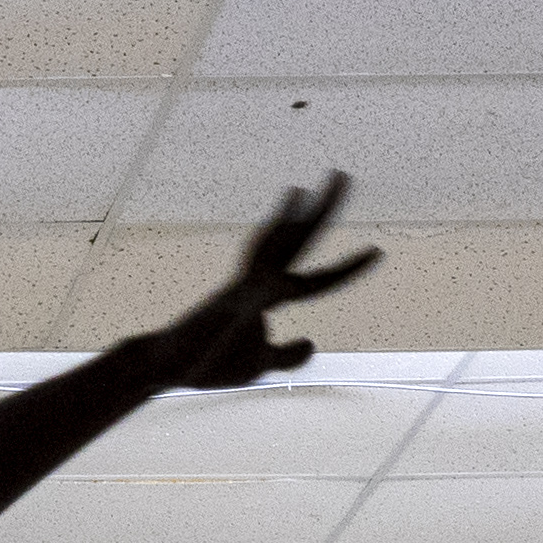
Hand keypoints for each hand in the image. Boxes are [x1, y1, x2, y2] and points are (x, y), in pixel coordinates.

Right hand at [158, 173, 378, 390]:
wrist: (165, 367)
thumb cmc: (209, 364)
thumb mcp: (259, 364)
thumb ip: (287, 355)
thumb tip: (312, 342)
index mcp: (270, 296)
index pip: (316, 279)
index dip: (346, 268)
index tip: (376, 251)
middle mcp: (259, 283)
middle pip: (298, 241)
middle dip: (322, 209)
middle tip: (342, 175)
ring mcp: (244, 288)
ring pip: (275, 245)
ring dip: (294, 215)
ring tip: (314, 185)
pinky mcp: (231, 301)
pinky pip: (258, 278)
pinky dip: (272, 257)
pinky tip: (283, 245)